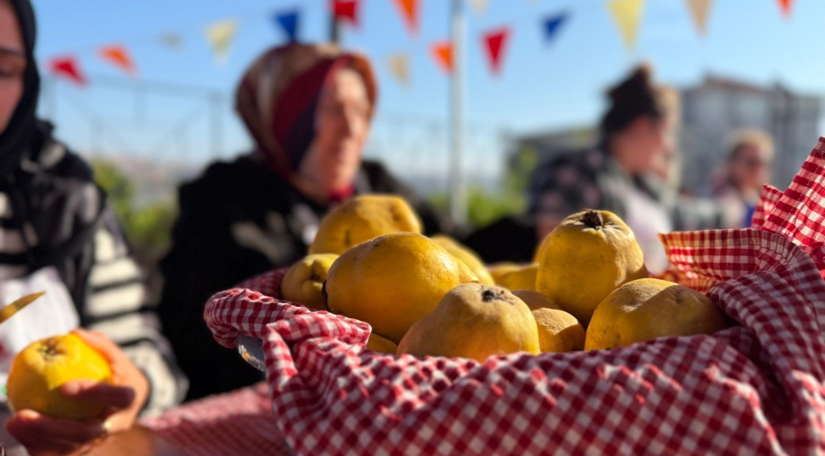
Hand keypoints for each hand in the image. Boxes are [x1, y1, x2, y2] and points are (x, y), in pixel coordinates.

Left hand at [5, 329, 148, 455]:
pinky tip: (18, 430)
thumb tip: (75, 332)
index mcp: (130, 401)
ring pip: (69, 447)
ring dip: (39, 437)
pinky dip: (36, 444)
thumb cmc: (119, 376)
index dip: (94, 393)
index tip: (64, 386)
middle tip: (25, 414)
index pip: (118, 397)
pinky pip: (58, 452)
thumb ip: (100, 346)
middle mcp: (116, 425)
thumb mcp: (117, 359)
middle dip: (54, 427)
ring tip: (15, 421)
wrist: (125, 409)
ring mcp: (100, 440)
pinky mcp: (83, 448)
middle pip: (87, 433)